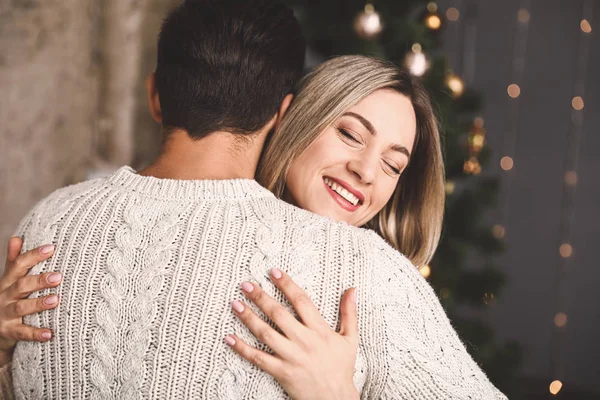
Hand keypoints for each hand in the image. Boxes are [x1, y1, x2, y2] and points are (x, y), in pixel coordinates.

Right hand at [0, 237, 61, 365]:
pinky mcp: (8, 332)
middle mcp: (5, 296)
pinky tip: (49, 334)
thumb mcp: (9, 280)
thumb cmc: (8, 299)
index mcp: (8, 281)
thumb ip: (14, 261)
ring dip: (38, 304)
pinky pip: (22, 333)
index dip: (34, 256)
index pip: (19, 265)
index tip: (51, 248)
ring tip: (56, 300)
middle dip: (39, 280)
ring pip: (21, 308)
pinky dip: (35, 333)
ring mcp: (5, 315)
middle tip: (59, 277)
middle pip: (21, 286)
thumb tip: (17, 237)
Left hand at [226, 268, 358, 399]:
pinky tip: (229, 337)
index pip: (301, 301)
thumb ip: (349, 313)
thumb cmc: (342, 368)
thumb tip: (352, 290)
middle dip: (261, 297)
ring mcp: (291, 357)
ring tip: (235, 304)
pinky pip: (258, 358)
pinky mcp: (281, 372)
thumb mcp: (350, 339)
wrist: (335, 399)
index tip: (274, 272)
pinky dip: (242, 348)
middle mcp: (304, 341)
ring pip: (266, 333)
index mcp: (319, 330)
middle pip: (279, 314)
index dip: (287, 284)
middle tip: (246, 284)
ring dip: (248, 318)